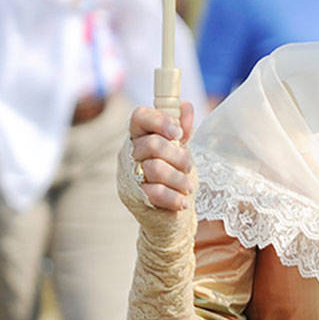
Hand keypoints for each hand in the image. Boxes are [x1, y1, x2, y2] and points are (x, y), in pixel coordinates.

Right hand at [119, 102, 196, 225]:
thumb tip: (186, 106)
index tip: (178, 133)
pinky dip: (173, 197)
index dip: (160, 121)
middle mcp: (130, 154)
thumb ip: (183, 129)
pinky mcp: (134, 197)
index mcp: (140, 136)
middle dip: (177, 155)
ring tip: (189, 187)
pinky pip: (154, 192)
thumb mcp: (181, 150)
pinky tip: (183, 202)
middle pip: (152, 144)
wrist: (171, 213)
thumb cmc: (175, 176)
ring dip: (179, 178)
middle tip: (188, 166)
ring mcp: (129, 176)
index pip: (139, 117)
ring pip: (155, 168)